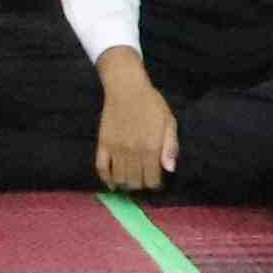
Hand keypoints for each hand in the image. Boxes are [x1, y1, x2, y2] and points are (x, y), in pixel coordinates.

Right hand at [92, 55, 179, 194]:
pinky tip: (112, 183)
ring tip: (130, 179)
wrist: (126, 88)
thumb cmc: (151, 104)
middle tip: (143, 178)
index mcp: (151, 148)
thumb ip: (171, 146)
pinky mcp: (103, 144)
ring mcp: (116, 149)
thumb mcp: (169, 122)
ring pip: (119, 178)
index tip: (156, 179)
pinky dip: (106, 179)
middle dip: (141, 184)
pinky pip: (101, 168)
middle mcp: (133, 152)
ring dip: (125, 183)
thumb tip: (170, 169)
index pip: (152, 180)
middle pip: (135, 182)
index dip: (155, 184)